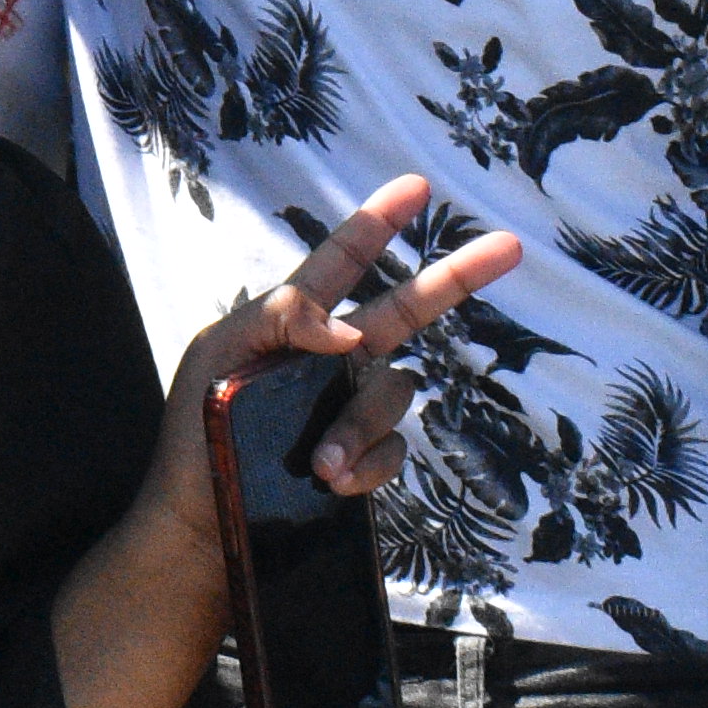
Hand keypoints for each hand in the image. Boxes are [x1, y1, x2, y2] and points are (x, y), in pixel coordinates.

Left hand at [145, 178, 524, 530]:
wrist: (199, 521)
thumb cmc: (197, 432)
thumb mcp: (218, 357)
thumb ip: (277, 320)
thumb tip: (345, 328)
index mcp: (293, 322)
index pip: (340, 261)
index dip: (378, 221)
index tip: (418, 185)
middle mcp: (333, 358)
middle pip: (406, 308)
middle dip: (457, 276)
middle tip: (510, 245)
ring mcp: (351, 407)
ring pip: (390, 393)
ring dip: (357, 428)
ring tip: (320, 465)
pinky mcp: (364, 457)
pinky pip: (392, 450)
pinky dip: (366, 467)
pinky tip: (335, 484)